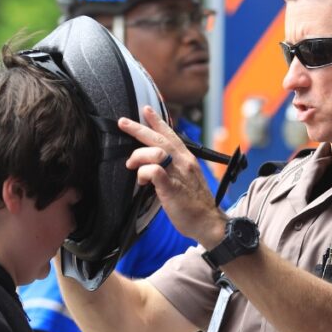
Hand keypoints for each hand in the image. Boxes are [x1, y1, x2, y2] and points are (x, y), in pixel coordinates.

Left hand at [120, 107, 227, 247]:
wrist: (208, 222)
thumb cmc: (195, 205)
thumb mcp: (185, 180)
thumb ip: (172, 169)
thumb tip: (154, 165)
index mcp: (186, 159)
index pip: (171, 135)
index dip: (157, 121)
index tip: (146, 109)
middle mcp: (183, 162)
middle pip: (159, 139)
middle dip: (139, 128)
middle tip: (123, 122)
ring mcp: (179, 174)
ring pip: (155, 151)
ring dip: (138, 156)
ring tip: (131, 165)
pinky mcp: (172, 187)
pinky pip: (154, 171)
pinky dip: (144, 172)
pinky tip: (141, 180)